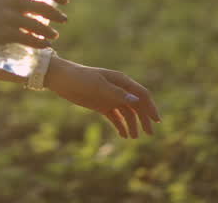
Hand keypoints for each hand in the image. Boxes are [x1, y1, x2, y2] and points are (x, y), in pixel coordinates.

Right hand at [0, 0, 68, 50]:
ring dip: (50, 31)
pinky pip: (30, 39)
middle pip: (44, 7)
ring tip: (54, 35)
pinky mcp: (5, 33)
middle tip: (63, 19)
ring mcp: (9, 16)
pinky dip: (40, 43)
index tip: (64, 1)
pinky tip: (45, 46)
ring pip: (39, 25)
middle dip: (57, 14)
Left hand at [45, 57, 160, 139]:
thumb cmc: (81, 79)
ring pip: (127, 112)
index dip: (150, 107)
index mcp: (121, 81)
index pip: (141, 94)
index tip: (156, 120)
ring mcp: (110, 97)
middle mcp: (118, 89)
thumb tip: (137, 102)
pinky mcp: (102, 105)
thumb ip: (118, 94)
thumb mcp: (99, 87)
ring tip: (133, 137)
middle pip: (137, 105)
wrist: (61, 79)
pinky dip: (120, 125)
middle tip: (148, 134)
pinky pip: (115, 117)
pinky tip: (123, 135)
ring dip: (132, 124)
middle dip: (144, 118)